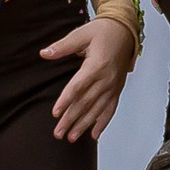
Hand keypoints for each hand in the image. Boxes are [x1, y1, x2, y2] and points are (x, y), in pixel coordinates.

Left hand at [42, 16, 137, 140]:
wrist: (125, 32)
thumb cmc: (103, 32)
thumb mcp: (81, 34)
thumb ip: (62, 46)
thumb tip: (44, 53)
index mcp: (96, 66)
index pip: (78, 87)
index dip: (66, 101)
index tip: (55, 113)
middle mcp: (106, 79)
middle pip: (86, 103)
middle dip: (71, 119)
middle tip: (58, 133)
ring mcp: (112, 87)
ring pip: (97, 110)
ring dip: (84, 125)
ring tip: (72, 137)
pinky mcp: (116, 90)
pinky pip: (110, 109)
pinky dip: (103, 123)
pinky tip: (94, 135)